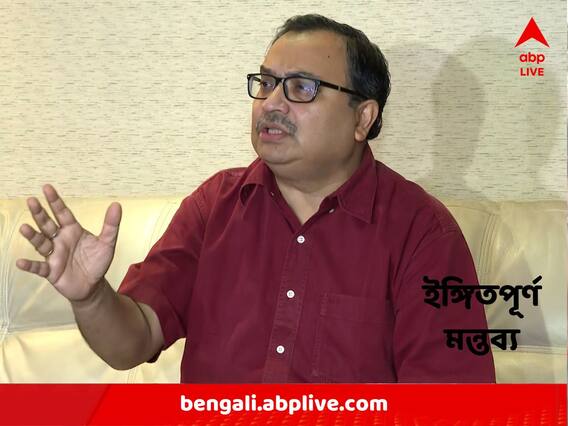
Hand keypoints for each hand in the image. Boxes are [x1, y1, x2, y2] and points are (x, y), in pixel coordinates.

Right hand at [16, 184, 121, 302]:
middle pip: (47, 224)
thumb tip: (117, 204)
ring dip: (33, 236)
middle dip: (40, 213)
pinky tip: (21, 262)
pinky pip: (39, 267)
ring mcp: (54, 255)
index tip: (47, 188)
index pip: (62, 213)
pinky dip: (30, 265)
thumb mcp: (107, 242)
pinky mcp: (51, 271)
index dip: (55, 201)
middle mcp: (60, 240)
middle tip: (31, 201)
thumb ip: (111, 224)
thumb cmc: (97, 261)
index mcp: (72, 230)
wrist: (93, 285)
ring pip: (41, 243)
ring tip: (25, 227)